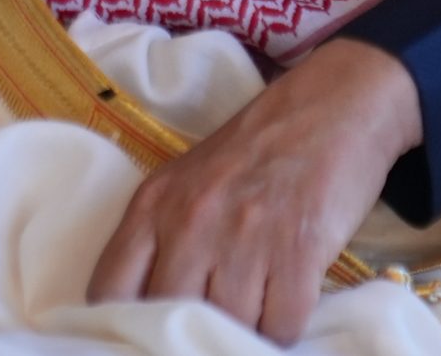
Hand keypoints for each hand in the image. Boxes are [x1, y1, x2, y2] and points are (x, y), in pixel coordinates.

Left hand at [87, 38, 422, 344]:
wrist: (330, 107)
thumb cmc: (255, 152)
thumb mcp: (186, 183)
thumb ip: (159, 241)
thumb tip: (147, 312)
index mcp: (152, 204)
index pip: (110, 290)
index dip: (122, 324)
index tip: (146, 333)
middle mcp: (190, 221)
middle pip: (171, 316)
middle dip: (191, 329)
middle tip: (211, 320)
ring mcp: (243, 237)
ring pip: (228, 327)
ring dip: (243, 328)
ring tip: (256, 302)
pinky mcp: (297, 251)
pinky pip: (280, 328)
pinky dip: (283, 327)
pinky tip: (286, 299)